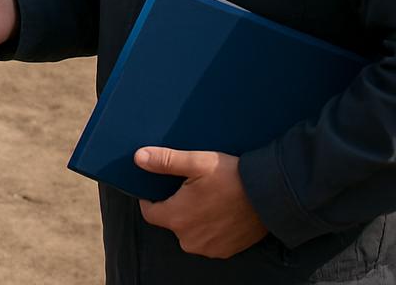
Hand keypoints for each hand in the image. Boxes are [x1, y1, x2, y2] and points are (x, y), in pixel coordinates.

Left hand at [136, 147, 267, 257]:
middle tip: (189, 186)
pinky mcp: (225, 251)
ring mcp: (208, 248)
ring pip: (189, 231)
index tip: (159, 186)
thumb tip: (139, 158)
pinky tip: (218, 210)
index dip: (151, 198)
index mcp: (177, 218)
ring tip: (206, 197)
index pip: (149, 212)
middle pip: (170, 221)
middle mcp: (189, 239)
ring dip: (192, 217)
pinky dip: (208, 227)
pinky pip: (207, 239)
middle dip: (175, 205)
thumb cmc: (231, 177)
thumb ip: (164, 161)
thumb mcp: (196, 162)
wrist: (270, 197)